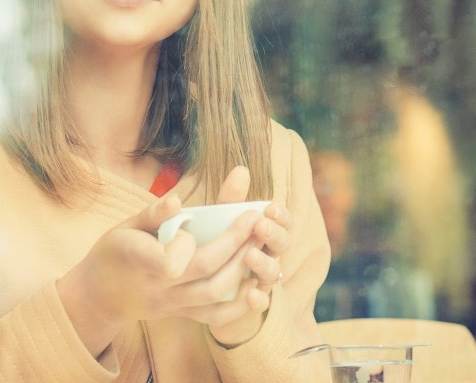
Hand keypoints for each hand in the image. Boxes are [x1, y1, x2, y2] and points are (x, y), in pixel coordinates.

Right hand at [57, 190, 262, 356]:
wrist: (101, 295)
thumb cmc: (114, 252)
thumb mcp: (125, 226)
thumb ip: (153, 214)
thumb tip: (177, 200)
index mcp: (139, 260)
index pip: (169, 260)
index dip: (185, 243)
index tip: (192, 219)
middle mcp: (158, 287)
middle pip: (205, 271)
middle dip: (236, 243)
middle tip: (255, 219)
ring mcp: (173, 304)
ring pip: (215, 294)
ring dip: (244, 267)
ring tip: (260, 241)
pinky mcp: (183, 315)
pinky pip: (216, 316)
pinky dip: (240, 302)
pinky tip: (255, 281)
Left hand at [206, 167, 291, 346]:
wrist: (193, 281)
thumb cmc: (211, 241)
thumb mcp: (219, 219)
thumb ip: (230, 198)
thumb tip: (241, 170)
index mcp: (265, 232)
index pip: (282, 222)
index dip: (281, 216)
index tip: (271, 208)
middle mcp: (268, 255)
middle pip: (282, 245)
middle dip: (274, 234)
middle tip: (261, 225)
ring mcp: (260, 280)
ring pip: (272, 274)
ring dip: (265, 264)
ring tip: (250, 255)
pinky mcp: (248, 304)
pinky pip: (258, 304)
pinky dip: (257, 300)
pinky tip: (250, 292)